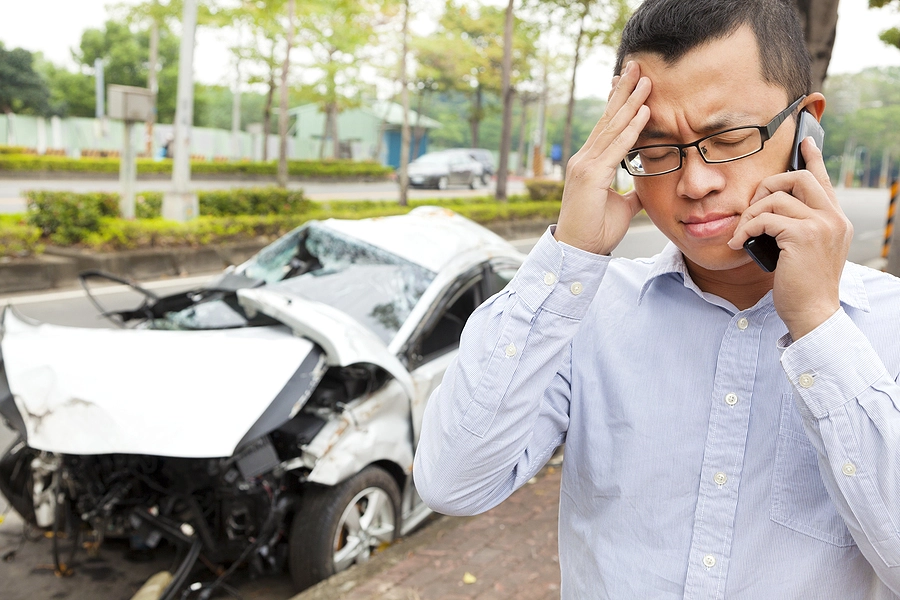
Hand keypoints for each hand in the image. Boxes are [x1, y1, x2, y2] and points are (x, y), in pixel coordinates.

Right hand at [554, 62, 650, 254]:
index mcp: (590, 163)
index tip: (630, 82)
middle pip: (607, 118)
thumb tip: (646, 183)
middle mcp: (584, 159)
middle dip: (623, 91)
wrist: (579, 251)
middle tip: (636, 66)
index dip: (619, 103)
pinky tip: (644, 112)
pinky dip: (632, 129)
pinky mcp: (591, 176)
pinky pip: (616, 147)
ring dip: (631, 102)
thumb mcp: (622, 205)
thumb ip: (632, 190)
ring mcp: (585, 165)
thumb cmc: (596, 230)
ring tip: (645, 79)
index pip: (606, 127)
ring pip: (612, 127)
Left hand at [728, 138, 852, 338]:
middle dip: (767, 187)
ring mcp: (821, 225)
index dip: (813, 159)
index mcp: (836, 220)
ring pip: (776, 197)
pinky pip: (765, 218)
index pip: (823, 180)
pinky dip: (746, 229)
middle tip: (751, 209)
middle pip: (797, 178)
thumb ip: (799, 227)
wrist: (812, 312)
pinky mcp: (803, 235)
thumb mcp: (805, 251)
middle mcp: (833, 218)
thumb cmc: (802, 286)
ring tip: (741, 233)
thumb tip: (773, 210)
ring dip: (750, 213)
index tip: (805, 142)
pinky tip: (738, 243)